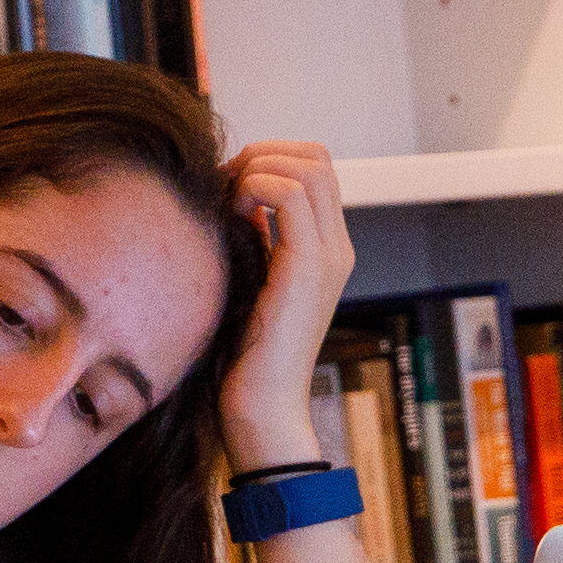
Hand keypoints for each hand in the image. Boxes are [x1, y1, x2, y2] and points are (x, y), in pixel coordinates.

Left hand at [217, 138, 353, 464]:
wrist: (261, 408)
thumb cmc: (244, 353)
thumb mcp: (248, 278)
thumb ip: (252, 237)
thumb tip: (232, 196)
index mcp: (325, 249)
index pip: (315, 167)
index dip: (269, 158)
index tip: (227, 185)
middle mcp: (336, 247)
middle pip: (318, 157)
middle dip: (264, 153)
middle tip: (225, 185)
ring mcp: (329, 256)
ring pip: (309, 165)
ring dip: (258, 167)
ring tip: (229, 200)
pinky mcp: (308, 268)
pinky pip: (290, 194)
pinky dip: (254, 186)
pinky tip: (231, 214)